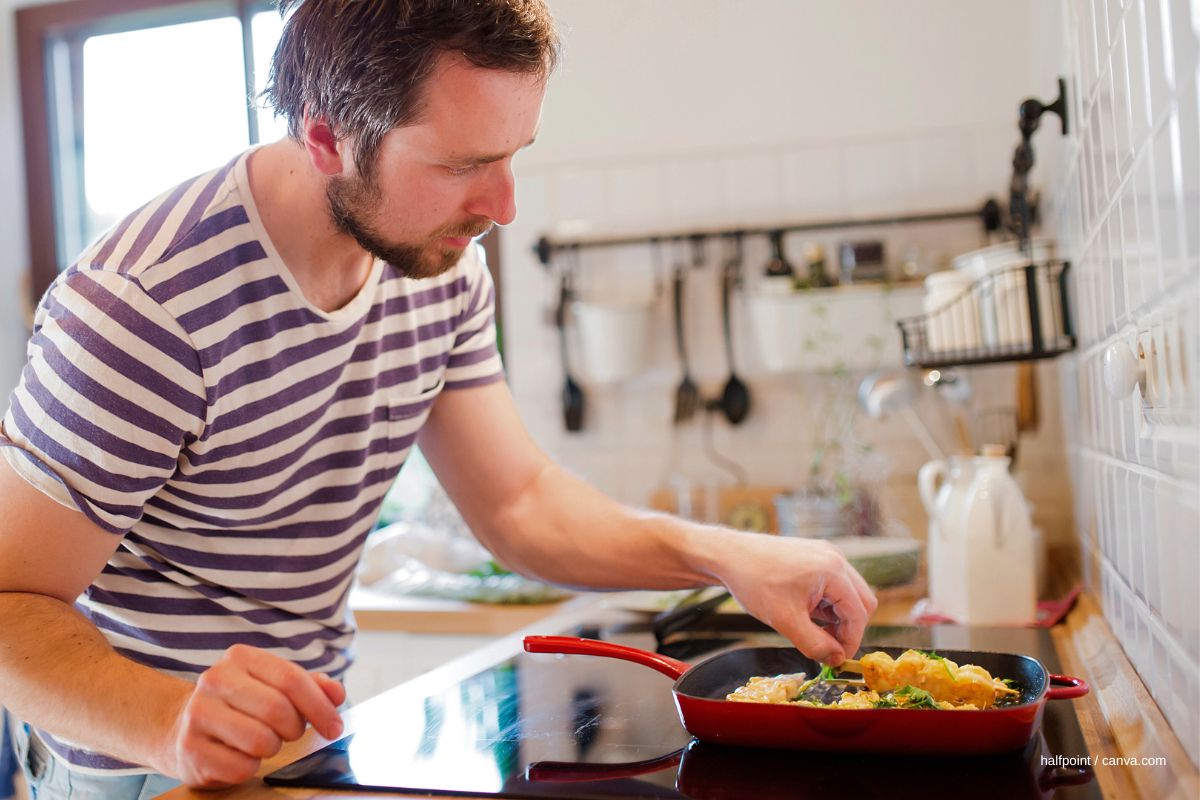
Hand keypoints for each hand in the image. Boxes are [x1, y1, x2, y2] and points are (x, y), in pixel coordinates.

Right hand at [160, 644, 345, 787]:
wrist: (180, 727)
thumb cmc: (240, 705)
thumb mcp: (273, 685)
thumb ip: (309, 686)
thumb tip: (336, 693)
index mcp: (240, 658)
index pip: (291, 679)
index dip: (320, 706)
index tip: (334, 727)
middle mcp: (215, 680)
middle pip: (278, 710)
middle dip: (295, 729)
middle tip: (291, 734)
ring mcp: (198, 714)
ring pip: (261, 741)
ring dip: (272, 748)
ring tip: (263, 742)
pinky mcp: (190, 749)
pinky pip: (241, 767)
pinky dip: (250, 767)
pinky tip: (240, 755)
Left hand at [712, 533, 876, 663]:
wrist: (728, 556)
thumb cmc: (754, 582)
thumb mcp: (785, 620)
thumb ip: (815, 644)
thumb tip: (836, 659)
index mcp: (833, 570)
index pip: (858, 613)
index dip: (851, 641)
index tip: (837, 660)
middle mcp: (835, 558)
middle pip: (862, 601)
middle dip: (848, 629)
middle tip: (828, 647)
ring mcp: (826, 554)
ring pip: (849, 594)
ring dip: (838, 617)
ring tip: (812, 629)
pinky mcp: (815, 556)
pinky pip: (834, 585)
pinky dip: (827, 604)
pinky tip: (806, 613)